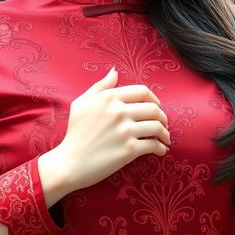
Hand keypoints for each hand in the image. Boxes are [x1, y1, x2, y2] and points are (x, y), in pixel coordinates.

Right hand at [55, 67, 170, 190]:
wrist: (69, 163)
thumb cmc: (75, 132)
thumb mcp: (82, 103)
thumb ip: (100, 86)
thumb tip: (115, 71)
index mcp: (109, 98)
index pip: (142, 91)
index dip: (154, 98)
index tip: (157, 106)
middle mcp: (119, 111)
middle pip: (154, 109)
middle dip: (163, 117)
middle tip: (164, 124)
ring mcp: (125, 131)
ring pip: (157, 127)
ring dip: (165, 133)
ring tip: (165, 138)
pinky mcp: (129, 150)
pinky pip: (154, 145)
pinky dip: (161, 148)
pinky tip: (160, 150)